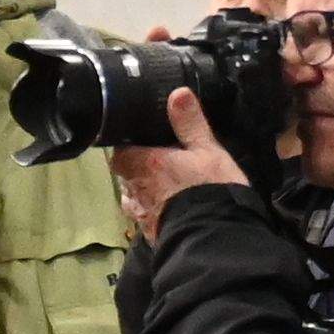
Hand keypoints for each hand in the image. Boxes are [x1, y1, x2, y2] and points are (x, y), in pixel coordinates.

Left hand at [110, 89, 248, 232]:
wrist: (213, 240)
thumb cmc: (209, 189)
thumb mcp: (207, 150)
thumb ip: (190, 123)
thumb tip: (178, 93)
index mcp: (142, 163)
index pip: (120, 149)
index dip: (130, 145)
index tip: (144, 140)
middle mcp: (134, 189)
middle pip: (126, 174)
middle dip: (139, 168)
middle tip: (161, 161)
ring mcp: (140, 215)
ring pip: (134, 197)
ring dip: (145, 191)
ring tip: (167, 186)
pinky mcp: (150, 235)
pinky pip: (146, 217)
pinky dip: (155, 211)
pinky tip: (172, 210)